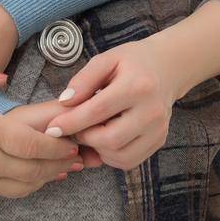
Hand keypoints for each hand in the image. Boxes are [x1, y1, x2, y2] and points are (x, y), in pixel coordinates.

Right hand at [0, 62, 81, 198]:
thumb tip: (3, 78)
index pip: (34, 143)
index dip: (58, 144)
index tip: (71, 138)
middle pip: (37, 168)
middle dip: (60, 162)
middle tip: (77, 153)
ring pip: (25, 185)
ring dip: (47, 177)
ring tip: (63, 167)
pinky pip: (8, 191)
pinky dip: (27, 185)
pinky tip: (36, 177)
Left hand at [41, 36, 184, 170]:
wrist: (167, 68)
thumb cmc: (132, 62)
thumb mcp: (106, 59)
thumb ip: (83, 80)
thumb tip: (64, 102)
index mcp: (138, 85)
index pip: (98, 111)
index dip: (71, 122)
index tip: (52, 128)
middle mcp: (152, 111)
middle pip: (110, 139)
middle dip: (84, 138)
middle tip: (73, 129)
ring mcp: (158, 129)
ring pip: (120, 155)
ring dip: (97, 150)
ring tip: (89, 133)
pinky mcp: (160, 140)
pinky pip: (130, 160)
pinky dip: (111, 156)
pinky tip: (104, 140)